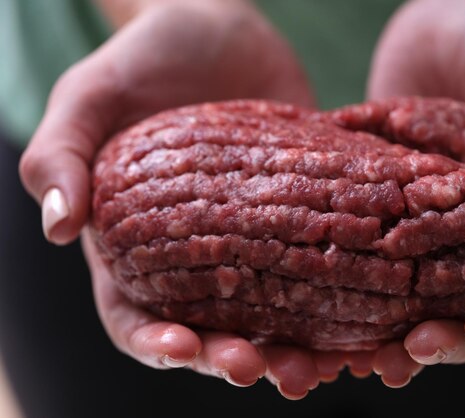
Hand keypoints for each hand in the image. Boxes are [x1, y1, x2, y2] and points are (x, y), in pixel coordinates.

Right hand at [18, 0, 331, 398]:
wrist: (223, 29)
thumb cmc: (145, 59)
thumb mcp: (91, 96)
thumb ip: (61, 154)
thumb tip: (58, 227)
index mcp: (137, 248)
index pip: (136, 317)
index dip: (154, 345)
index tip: (182, 350)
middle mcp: (196, 259)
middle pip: (211, 332)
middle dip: (234, 359)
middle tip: (262, 369)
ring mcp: (253, 244)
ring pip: (272, 318)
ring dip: (292, 350)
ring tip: (318, 365)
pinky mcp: (299, 221)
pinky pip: (319, 269)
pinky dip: (340, 300)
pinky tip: (362, 319)